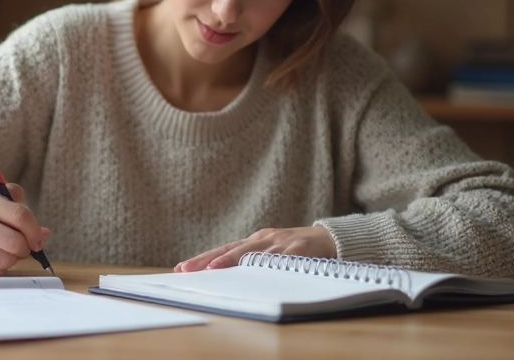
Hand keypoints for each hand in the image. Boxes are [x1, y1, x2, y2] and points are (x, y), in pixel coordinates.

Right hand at [0, 183, 49, 275]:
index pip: (20, 216)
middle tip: (23, 247)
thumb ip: (20, 208)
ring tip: (5, 251)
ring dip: (13, 259)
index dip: (35, 231)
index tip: (38, 238)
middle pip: (15, 242)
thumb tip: (44, 234)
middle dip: (26, 248)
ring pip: (6, 260)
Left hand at [174, 226, 336, 272]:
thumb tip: (225, 275)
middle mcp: (264, 239)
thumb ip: (253, 262)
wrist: (331, 238)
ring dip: (231, 259)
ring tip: (212, 268)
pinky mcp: (298, 249)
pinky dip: (268, 262)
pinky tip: (255, 267)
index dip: (203, 258)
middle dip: (207, 259)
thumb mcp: (272, 254)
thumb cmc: (298, 250)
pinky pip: (282, 257)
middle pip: (230, 249)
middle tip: (186, 268)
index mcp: (256, 241)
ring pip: (251, 252)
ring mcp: (280, 242)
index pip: (224, 249)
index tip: (181, 267)